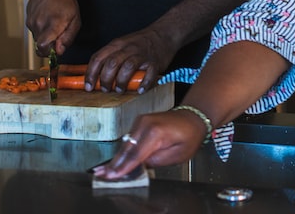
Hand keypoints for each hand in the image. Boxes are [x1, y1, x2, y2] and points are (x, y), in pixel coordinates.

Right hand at [24, 0, 80, 57]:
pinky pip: (34, 32)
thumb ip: (68, 38)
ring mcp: (32, 22)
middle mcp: (40, 24)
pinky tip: (47, 19)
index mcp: (54, 23)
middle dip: (50, 45)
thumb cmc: (65, 0)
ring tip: (54, 23)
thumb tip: (59, 52)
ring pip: (37, 39)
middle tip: (59, 34)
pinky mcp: (27, 20)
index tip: (57, 48)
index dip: (50, 52)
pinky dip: (41, 30)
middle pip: (41, 47)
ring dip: (46, 37)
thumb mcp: (76, 19)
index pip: (43, 48)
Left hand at [85, 26, 176, 92]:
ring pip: (127, 67)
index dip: (90, 73)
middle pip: (111, 63)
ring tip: (120, 89)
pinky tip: (140, 90)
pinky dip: (144, 83)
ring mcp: (142, 55)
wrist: (164, 34)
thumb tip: (95, 76)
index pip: (98, 58)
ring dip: (121, 81)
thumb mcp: (121, 45)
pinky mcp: (154, 62)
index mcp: (117, 44)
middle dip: (105, 79)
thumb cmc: (141, 42)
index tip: (88, 86)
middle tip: (105, 89)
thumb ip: (109, 57)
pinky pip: (149, 74)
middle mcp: (128, 48)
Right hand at [91, 108, 207, 180]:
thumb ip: (155, 161)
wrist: (192, 117)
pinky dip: (123, 151)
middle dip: (114, 164)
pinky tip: (115, 161)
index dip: (123, 167)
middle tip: (102, 175)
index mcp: (156, 132)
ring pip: (125, 144)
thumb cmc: (189, 136)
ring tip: (104, 171)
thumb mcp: (177, 155)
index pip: (136, 154)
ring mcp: (141, 121)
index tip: (112, 176)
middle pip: (127, 149)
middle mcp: (145, 123)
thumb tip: (138, 166)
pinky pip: (129, 139)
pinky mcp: (139, 122)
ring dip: (117, 158)